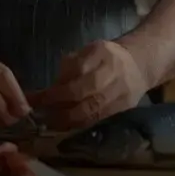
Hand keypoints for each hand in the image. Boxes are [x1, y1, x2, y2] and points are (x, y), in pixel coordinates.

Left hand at [28, 40, 149, 130]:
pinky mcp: (123, 107)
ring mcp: (120, 91)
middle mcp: (113, 72)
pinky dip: (80, 123)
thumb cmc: (107, 56)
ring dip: (67, 118)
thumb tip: (52, 86)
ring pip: (90, 110)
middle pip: (82, 92)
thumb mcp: (88, 51)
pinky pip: (98, 118)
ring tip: (49, 122)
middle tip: (39, 113)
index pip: (76, 70)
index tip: (36, 97)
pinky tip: (66, 124)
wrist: (139, 65)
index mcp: (102, 52)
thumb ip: (71, 65)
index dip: (56, 86)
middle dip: (58, 104)